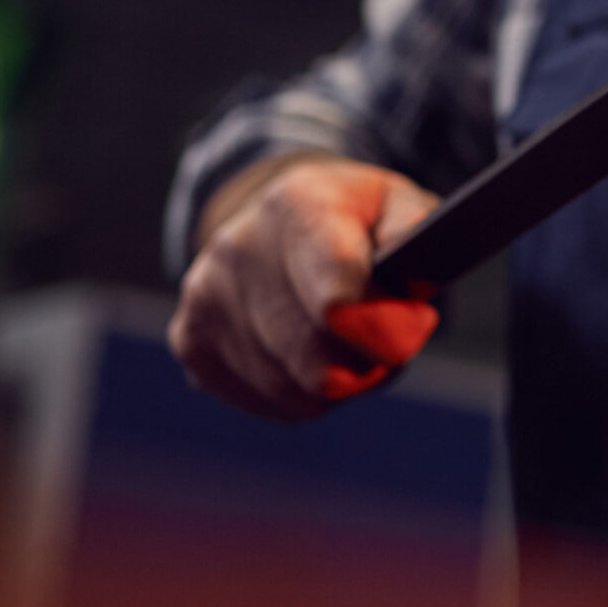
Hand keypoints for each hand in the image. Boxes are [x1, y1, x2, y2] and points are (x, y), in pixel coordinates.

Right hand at [168, 154, 440, 420]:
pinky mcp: (191, 340)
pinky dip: (298, 394)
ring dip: (335, 384)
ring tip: (346, 345)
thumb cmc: (352, 218)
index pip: (333, 287)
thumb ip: (416, 231)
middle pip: (315, 354)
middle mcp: (239, 247)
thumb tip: (415, 272)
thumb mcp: (395, 203)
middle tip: (384, 345)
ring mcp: (207, 296)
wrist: (274, 218)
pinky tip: (305, 353)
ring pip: (295, 388)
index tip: (396, 344)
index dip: (370, 328)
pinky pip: (268, 403)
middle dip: (363, 363)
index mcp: (298, 205)